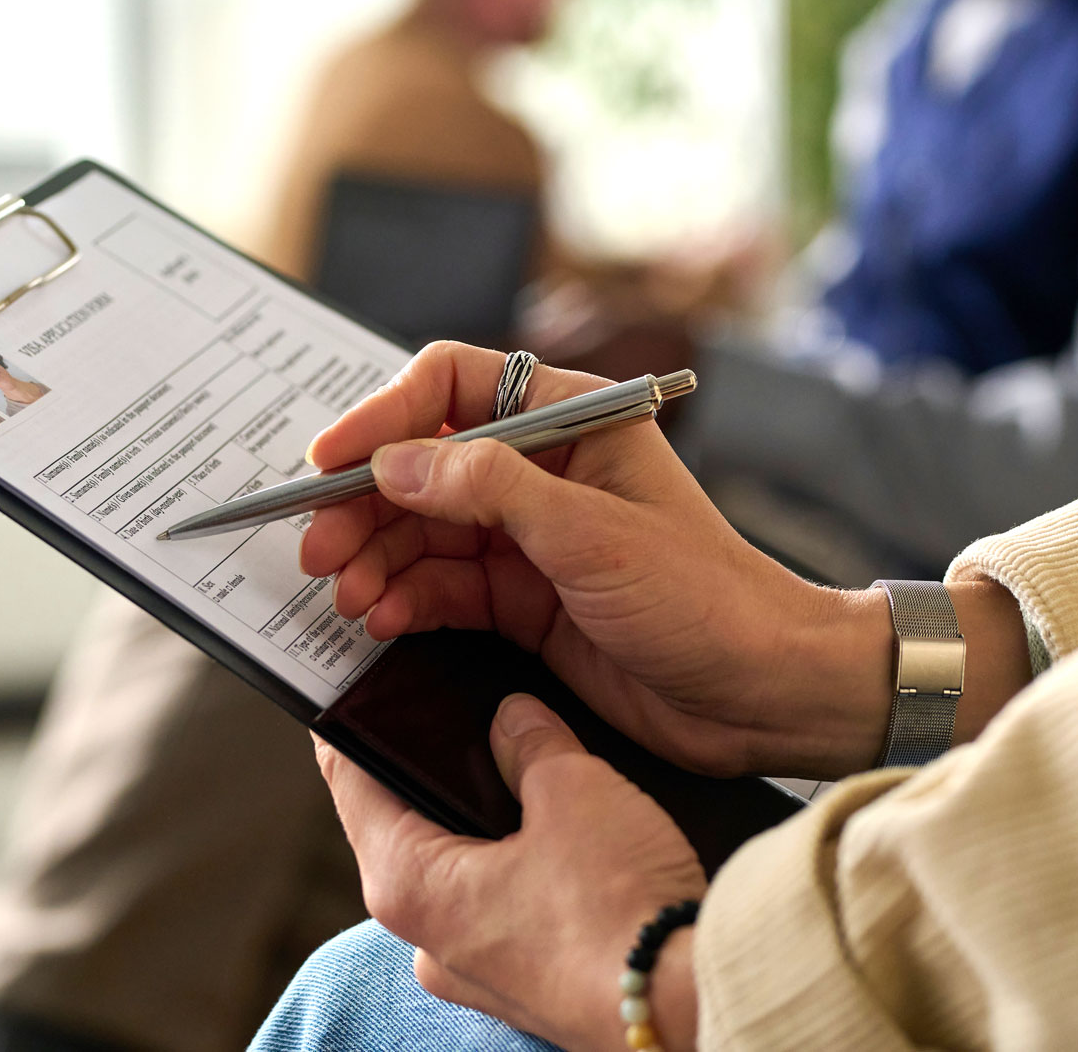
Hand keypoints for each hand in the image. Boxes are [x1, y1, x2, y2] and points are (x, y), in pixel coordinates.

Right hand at [302, 342, 895, 778]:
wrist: (761, 693)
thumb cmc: (704, 596)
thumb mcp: (590, 534)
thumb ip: (488, 489)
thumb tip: (395, 463)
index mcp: (572, 418)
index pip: (453, 385)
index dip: (383, 416)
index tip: (329, 462)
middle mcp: (545, 469)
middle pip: (424, 464)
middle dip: (366, 504)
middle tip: (316, 548)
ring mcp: (531, 537)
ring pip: (425, 531)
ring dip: (377, 558)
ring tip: (343, 594)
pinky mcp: (525, 600)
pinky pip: (444, 587)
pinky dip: (404, 600)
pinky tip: (378, 618)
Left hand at [317, 694, 705, 1051]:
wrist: (687, 1005)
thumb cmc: (616, 907)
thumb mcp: (572, 789)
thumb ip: (532, 743)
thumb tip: (514, 717)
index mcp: (409, 886)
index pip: (352, 786)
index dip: (353, 728)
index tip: (353, 688)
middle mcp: (429, 939)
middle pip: (406, 827)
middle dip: (431, 771)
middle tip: (453, 711)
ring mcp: (478, 970)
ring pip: (460, 870)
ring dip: (485, 821)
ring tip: (523, 761)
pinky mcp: (528, 984)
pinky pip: (504, 906)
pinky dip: (521, 865)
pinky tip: (564, 831)